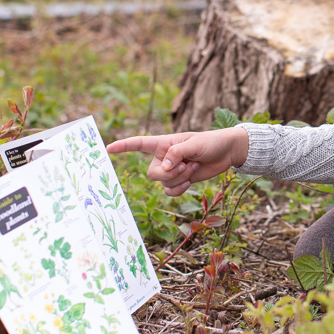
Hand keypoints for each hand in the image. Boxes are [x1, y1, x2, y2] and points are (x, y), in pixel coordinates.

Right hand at [105, 127, 249, 195]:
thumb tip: (164, 167)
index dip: (123, 146)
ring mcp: (171, 170)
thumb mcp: (195, 144)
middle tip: (186, 165)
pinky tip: (191, 180)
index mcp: (163, 143)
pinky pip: (170, 192)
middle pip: (152, 173)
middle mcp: (163, 157)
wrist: (226, 152)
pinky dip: (180, 188)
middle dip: (169, 174)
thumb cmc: (210, 142)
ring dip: (180, 179)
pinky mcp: (179, 181)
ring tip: (193, 167)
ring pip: (162, 184)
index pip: (139, 144)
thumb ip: (177, 153)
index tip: (107, 148)